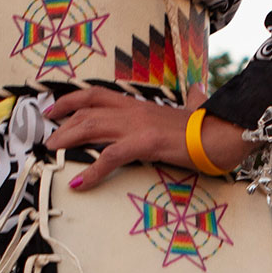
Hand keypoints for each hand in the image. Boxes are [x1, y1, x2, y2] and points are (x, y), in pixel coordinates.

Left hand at [46, 90, 250, 191]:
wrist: (225, 133)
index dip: (71, 100)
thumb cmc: (209, 125)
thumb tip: (197, 89)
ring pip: (91, 127)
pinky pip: (110, 156)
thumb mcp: (193, 110)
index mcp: (140, 105)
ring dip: (67, 140)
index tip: (53, 108)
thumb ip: (190, 100)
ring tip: (51, 152)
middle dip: (62, 121)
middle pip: (87, 110)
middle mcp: (134, 110)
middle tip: (45, 136)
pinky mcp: (145, 143)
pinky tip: (79, 183)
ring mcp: (138, 126)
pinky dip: (91, 171)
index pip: (98, 95)